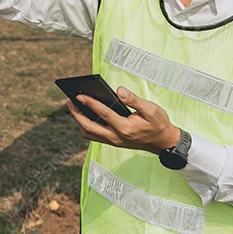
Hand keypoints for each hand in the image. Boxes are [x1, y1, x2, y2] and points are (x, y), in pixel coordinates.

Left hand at [66, 87, 181, 154]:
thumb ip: (134, 100)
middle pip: (89, 127)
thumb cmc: (158, 124)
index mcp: (125, 128)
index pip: (103, 114)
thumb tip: (119, 91)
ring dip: (79, 121)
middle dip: (77, 114)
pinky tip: (84, 115)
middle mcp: (117, 137)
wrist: (164, 142)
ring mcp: (114, 141)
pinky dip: (86, 126)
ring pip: (89, 134)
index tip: (79, 95)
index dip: (90, 103)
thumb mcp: (151, 109)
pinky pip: (94, 136)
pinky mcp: (113, 142)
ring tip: (73, 107)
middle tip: (69, 101)